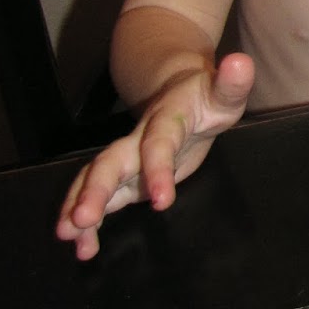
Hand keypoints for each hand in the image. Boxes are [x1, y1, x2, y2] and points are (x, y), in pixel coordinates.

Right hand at [55, 52, 254, 261]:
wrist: (179, 90)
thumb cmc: (205, 97)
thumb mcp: (223, 93)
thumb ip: (232, 84)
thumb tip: (241, 63)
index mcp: (167, 118)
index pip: (160, 141)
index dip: (158, 167)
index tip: (160, 200)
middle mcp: (138, 138)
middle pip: (111, 162)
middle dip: (95, 190)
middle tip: (82, 220)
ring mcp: (128, 157)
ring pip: (96, 179)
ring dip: (80, 204)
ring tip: (68, 235)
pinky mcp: (125, 176)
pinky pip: (101, 196)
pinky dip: (89, 221)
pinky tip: (83, 245)